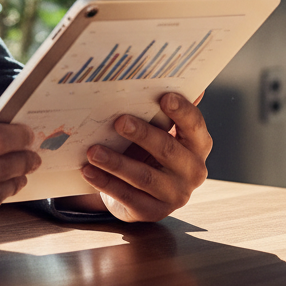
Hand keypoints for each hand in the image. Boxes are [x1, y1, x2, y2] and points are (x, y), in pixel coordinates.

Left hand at [72, 93, 211, 222]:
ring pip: (145, 177)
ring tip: (92, 150)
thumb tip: (168, 73)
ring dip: (117, 163)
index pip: (195, 125)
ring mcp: (175, 195)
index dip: (182, 111)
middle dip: (143, 134)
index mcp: (198, 144)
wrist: (141, 190)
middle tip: (119, 120)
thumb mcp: (160, 128)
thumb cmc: (151, 149)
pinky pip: (128, 197)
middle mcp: (193, 171)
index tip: (164, 96)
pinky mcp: (152, 212)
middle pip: (169, 150)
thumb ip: (164, 108)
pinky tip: (87, 170)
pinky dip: (105, 183)